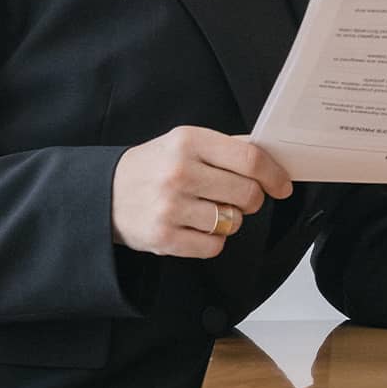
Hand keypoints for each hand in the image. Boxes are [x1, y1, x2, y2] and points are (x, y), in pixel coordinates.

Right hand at [110, 126, 293, 258]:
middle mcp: (180, 172)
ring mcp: (171, 206)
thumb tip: (271, 156)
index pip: (249, 158)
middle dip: (252, 199)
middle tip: (238, 198)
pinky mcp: (164, 237)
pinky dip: (212, 240)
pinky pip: (214, 246)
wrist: (104, 193)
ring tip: (207, 210)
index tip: (282, 185)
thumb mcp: (184, 143)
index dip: (274, 175)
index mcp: (189, 141)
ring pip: (233, 221)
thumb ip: (227, 147)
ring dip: (229, 220)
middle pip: (248, 193)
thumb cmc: (153, 166)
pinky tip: (194, 227)